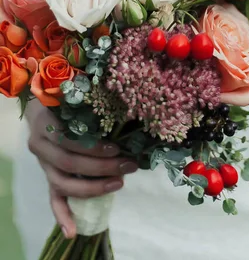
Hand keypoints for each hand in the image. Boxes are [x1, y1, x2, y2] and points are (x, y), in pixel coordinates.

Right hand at [27, 102, 136, 238]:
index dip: (92, 147)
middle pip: (69, 163)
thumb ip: (92, 104)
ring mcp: (43, 164)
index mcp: (46, 123)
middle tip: (128, 165)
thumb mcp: (75, 97)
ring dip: (93, 187)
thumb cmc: (66, 100)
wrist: (44, 108)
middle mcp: (41, 146)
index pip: (69, 140)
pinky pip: (53, 199)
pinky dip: (63, 216)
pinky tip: (73, 230)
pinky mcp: (49, 177)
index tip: (117, 147)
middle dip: (102, 167)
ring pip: (63, 183)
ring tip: (119, 183)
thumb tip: (128, 111)